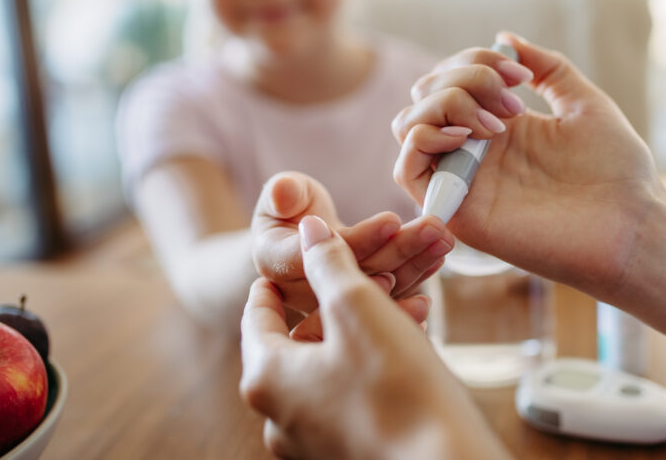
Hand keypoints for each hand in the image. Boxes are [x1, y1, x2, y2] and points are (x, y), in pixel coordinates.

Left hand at [240, 216, 509, 459]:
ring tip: (403, 307)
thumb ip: (328, 262)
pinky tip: (410, 347)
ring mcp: (310, 443)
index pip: (256, 315)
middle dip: (336, 305)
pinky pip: (348, 398)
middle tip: (366, 279)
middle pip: (298, 342)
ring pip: (330, 368)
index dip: (275, 282)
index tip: (289, 265)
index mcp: (267, 377)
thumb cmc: (397, 386)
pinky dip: (370, 368)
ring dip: (361, 333)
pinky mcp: (344, 455)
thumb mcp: (359, 307)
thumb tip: (307, 229)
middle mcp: (277, 417)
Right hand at [252, 172, 453, 337]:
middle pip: (357, 274)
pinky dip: (418, 277)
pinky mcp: (359, 310)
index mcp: (278, 265)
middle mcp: (305, 293)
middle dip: (400, 249)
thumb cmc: (290, 208)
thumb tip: (284, 192)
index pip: (321, 256)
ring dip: (417, 263)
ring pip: (380, 286)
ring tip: (444, 238)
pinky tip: (440, 260)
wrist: (300, 236)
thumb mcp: (282, 194)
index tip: (392, 220)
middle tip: (434, 227)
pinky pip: (392, 296)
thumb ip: (283, 192)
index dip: (359, 240)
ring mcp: (334, 306)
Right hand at [392, 33, 661, 295]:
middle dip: (462, 77)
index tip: (520, 75)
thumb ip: (546, 67)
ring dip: (443, 104)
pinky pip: (406, 169)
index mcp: (500, 126)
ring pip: (409, 125)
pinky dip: (424, 138)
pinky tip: (467, 136)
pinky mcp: (457, 212)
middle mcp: (475, 151)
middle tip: (511, 100)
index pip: (452, 78)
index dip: (475, 61)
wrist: (631, 225)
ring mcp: (463, 180)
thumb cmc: (617, 171)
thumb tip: (504, 38)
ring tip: (495, 122)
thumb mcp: (583, 102)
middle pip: (425, 95)